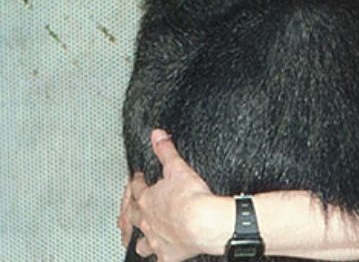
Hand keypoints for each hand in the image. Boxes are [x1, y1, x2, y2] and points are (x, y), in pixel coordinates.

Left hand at [124, 129, 229, 261]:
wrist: (202, 222)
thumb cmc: (191, 198)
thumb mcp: (178, 168)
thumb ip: (166, 151)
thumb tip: (157, 135)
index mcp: (149, 200)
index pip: (138, 189)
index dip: (137, 183)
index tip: (137, 179)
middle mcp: (148, 221)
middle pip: (132, 216)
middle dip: (130, 210)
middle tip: (128, 207)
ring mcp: (156, 239)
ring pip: (140, 241)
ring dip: (137, 239)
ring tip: (135, 238)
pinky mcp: (168, 254)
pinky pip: (160, 259)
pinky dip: (159, 257)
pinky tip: (160, 257)